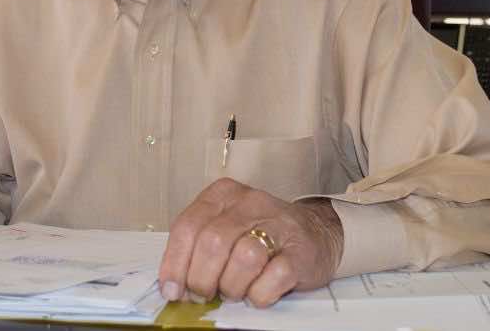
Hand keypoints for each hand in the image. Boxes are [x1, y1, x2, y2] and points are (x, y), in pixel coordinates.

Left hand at [158, 178, 342, 307]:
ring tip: (235, 291)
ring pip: (243, 258)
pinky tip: (258, 293)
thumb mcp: (224, 229)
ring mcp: (278, 224)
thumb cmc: (261, 235)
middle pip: (212, 243)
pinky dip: (260, 294)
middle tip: (204, 295)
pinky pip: (273, 276)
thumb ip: (197, 248)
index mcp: (222, 194)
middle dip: (202, 279)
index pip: (187, 226)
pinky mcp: (300, 251)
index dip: (175, 263)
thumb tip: (173, 286)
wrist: (317, 234)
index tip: (172, 290)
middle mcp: (249, 202)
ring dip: (233, 286)